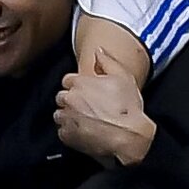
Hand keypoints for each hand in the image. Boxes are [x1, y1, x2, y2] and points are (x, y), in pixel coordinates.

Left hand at [55, 51, 155, 165]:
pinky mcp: (66, 136)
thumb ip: (107, 61)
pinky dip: (70, 132)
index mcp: (80, 83)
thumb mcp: (123, 77)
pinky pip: (62, 132)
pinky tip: (84, 132)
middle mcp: (70, 99)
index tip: (87, 93)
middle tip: (88, 107)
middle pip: (61, 97)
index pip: (67, 80)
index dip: (78, 86)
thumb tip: (98, 51)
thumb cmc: (128, 108)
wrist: (128, 137)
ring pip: (60, 114)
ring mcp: (67, 118)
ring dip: (69, 116)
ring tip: (86, 120)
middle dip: (71, 101)